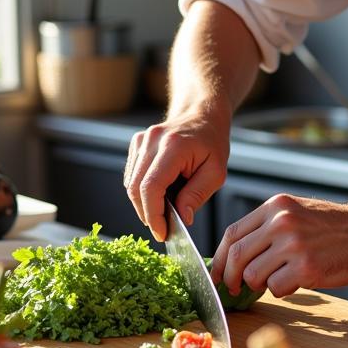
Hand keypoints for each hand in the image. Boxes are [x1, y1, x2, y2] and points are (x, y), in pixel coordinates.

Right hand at [123, 109, 230, 242]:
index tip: (162, 233)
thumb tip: (182, 218)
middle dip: (147, 214)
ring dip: (143, 204)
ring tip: (164, 210)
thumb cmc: (212, 142)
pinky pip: (131, 176)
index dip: (153, 214)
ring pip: (130, 184)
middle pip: (136, 188)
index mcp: (173, 146)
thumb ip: (197, 195)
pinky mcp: (136, 143)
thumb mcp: (216, 172)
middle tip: (162, 229)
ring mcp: (141, 140)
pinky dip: (142, 191)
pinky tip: (159, 193)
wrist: (202, 115)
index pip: (151, 187)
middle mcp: (152, 141)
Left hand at [210, 194, 347, 297]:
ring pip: (253, 275)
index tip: (217, 272)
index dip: (219, 257)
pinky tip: (296, 282)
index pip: (232, 232)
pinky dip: (281, 290)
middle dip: (230, 276)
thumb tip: (235, 254)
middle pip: (237, 255)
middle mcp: (281, 222)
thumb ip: (268, 226)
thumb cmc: (334, 228)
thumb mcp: (297, 211)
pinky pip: (276, 288)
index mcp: (276, 206)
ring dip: (259, 285)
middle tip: (233, 287)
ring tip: (276, 280)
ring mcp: (293, 245)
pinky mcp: (306, 268)